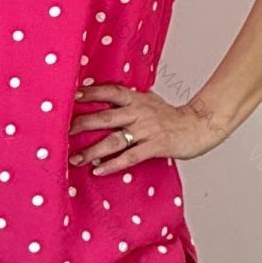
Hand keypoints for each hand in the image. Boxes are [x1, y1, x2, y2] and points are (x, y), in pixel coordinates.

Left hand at [67, 83, 229, 176]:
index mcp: (136, 99)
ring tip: (76, 159)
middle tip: (62, 131)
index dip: (90, 93)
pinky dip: (113, 164)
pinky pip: (130, 156)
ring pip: (114, 140)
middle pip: (105, 117)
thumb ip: (130, 99)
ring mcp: (147, 129)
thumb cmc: (172, 116)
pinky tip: (99, 170)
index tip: (71, 95)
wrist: (199, 126)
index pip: (109, 92)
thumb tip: (107, 95)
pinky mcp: (155, 146)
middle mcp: (139, 112)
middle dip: (82, 124)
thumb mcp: (150, 101)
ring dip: (93, 150)